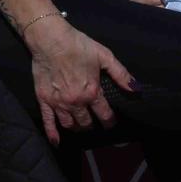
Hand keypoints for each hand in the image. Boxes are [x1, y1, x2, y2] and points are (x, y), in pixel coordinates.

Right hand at [25, 17, 135, 144]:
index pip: (104, 114)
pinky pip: (48, 122)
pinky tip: (56, 141)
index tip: (111, 123)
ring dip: (76, 128)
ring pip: (69, 124)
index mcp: (92, 92)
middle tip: (94, 124)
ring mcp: (59, 103)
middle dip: (92, 125)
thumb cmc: (78, 45)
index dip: (109, 120)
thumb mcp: (104, 56)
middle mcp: (76, 102)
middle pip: (86, 122)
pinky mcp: (44, 100)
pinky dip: (52, 133)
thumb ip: (121, 74)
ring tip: (79, 126)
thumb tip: (136, 89)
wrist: (51, 40)